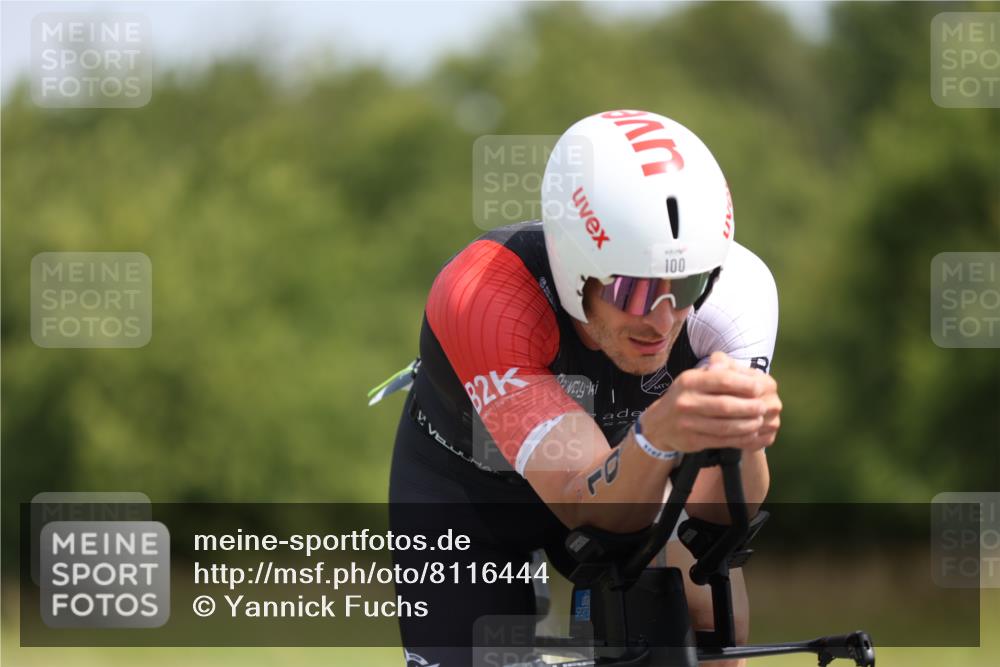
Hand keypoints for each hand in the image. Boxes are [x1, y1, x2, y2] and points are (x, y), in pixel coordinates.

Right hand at [641, 351, 780, 453]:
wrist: (659, 424)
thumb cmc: (685, 396)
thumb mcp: (694, 378)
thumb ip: (717, 371)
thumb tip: (742, 369)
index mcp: (689, 381)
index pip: (722, 380)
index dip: (744, 384)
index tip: (759, 387)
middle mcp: (686, 401)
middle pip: (725, 405)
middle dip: (749, 407)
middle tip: (763, 407)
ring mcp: (688, 423)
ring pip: (725, 426)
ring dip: (747, 425)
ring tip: (759, 421)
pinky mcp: (692, 441)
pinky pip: (721, 440)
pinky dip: (739, 438)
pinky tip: (750, 434)